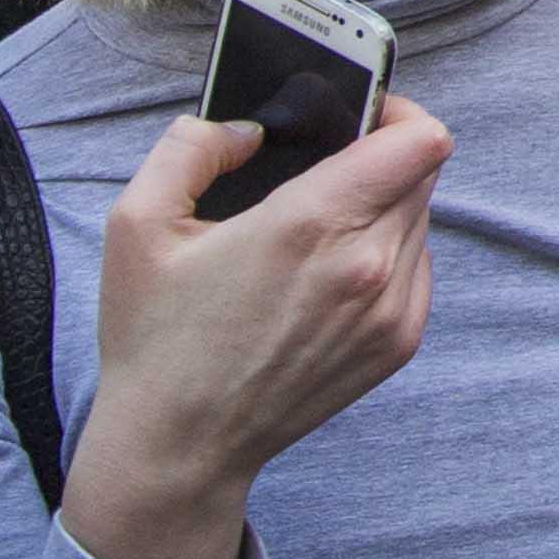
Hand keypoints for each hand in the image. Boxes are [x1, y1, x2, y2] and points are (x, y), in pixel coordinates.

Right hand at [60, 95, 447, 558]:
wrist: (180, 445)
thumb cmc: (157, 338)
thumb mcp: (137, 225)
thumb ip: (191, 147)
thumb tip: (247, 129)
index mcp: (310, 224)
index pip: (420, 140)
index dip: (396, 114)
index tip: (360, 116)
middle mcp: (366, 265)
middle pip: (421, 172)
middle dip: (379, 159)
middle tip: (323, 170)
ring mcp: (390, 309)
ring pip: (420, 219)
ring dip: (382, 209)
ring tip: (316, 230)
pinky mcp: (398, 343)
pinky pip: (417, 268)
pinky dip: (385, 256)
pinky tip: (327, 275)